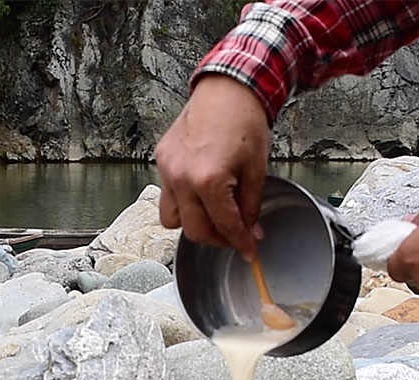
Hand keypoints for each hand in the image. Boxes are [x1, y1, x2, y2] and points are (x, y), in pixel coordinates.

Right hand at [155, 75, 271, 259]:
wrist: (227, 89)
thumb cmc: (244, 121)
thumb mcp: (257, 170)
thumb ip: (250, 206)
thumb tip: (250, 231)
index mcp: (209, 180)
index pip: (224, 226)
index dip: (241, 243)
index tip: (249, 250)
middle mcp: (182, 178)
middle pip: (194, 231)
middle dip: (218, 239)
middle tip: (235, 236)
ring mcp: (168, 169)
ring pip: (172, 219)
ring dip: (193, 224)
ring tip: (213, 216)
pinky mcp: (161, 160)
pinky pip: (167, 196)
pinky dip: (183, 203)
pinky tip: (201, 195)